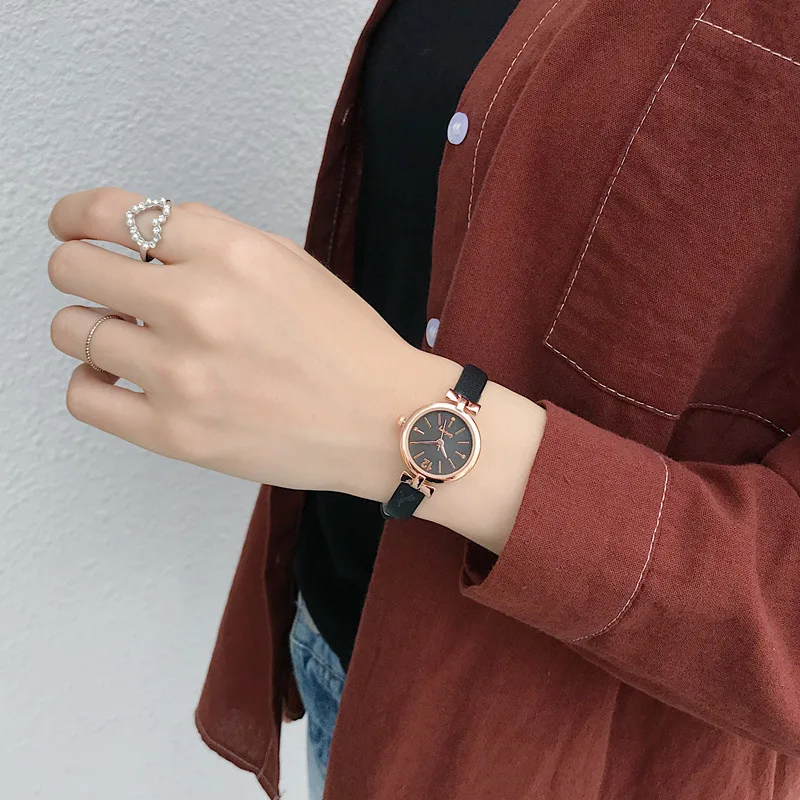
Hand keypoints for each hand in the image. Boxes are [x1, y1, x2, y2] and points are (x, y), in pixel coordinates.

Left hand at [47, 187, 457, 498]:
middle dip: (77, 267)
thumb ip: (214, 243)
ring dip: (88, 325)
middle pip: (73, 267)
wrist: (384, 420)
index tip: (70, 225)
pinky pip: (84, 396)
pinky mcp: (176, 432)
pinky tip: (119, 377)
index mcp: (231, 253)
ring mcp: (182, 374)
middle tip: (94, 281)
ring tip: (121, 336)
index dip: (75, 215)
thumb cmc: (347, 344)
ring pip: (71, 330)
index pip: (111, 212)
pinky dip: (90, 380)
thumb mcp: (289, 264)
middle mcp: (198, 306)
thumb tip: (145, 244)